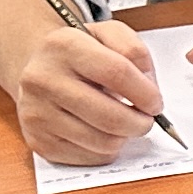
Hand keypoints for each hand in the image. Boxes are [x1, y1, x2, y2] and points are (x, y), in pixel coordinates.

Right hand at [10, 17, 163, 164]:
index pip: (117, 73)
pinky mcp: (39, 141)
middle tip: (145, 118)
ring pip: (104, 142)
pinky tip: (100, 131)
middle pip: (111, 117)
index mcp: (63, 46)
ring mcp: (37, 113)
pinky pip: (92, 157)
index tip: (155, 103)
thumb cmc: (83, 56)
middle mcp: (42, 79)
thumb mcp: (109, 35)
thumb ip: (134, 51)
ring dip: (124, 137)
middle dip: (141, 123)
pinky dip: (107, 149)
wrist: (41, 71)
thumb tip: (149, 88)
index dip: (146, 93)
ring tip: (121, 121)